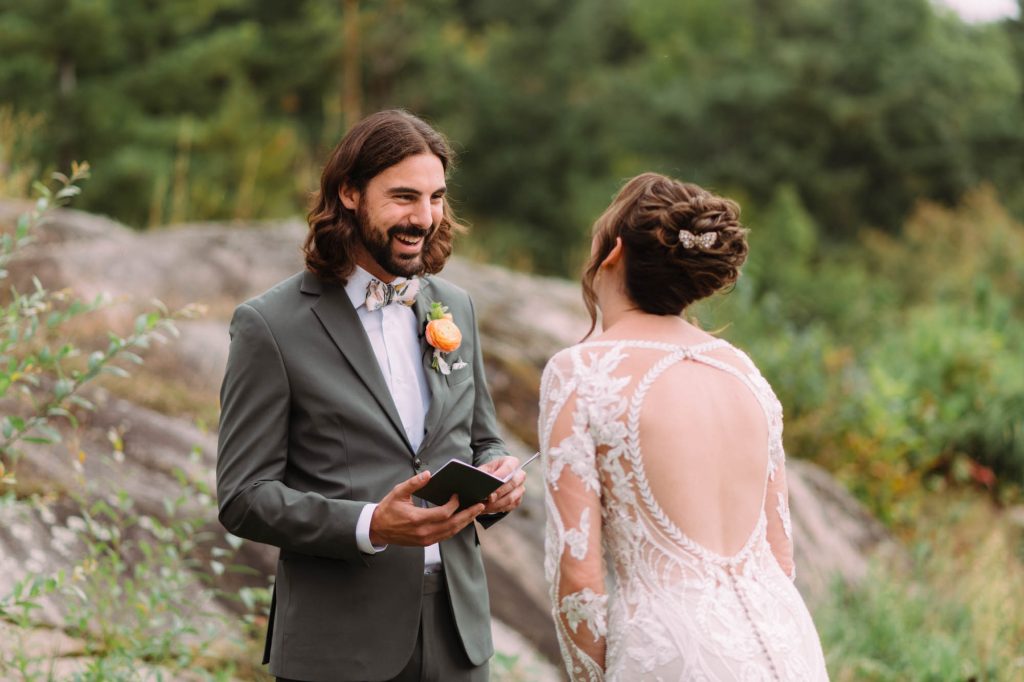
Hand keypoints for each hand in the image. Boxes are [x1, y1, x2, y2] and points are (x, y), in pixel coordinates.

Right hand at [369, 471, 484, 545]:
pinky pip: (445, 536)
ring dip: (464, 522)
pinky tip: (462, 520)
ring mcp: (426, 539)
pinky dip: (455, 528)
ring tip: (475, 512)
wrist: (377, 529)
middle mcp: (424, 532)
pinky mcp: (426, 543)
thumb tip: (428, 474)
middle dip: (468, 514)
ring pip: (451, 532)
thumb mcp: (398, 493)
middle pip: (452, 525)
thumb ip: (413, 483)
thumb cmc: (388, 510)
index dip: (454, 504)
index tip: (457, 495)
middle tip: (479, 505)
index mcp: (418, 519)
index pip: (443, 513)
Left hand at [478, 455, 526, 514]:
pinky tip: (488, 509)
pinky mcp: (518, 500)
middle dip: (499, 492)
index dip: (501, 474)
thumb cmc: (490, 472)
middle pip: (513, 483)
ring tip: (485, 506)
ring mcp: (520, 488)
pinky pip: (509, 506)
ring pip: (511, 498)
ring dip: (497, 503)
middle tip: (489, 497)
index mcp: (512, 462)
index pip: (509, 467)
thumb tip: (480, 481)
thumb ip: (483, 473)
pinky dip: (498, 509)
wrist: (495, 479)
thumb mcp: (485, 469)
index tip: (491, 480)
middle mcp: (520, 475)